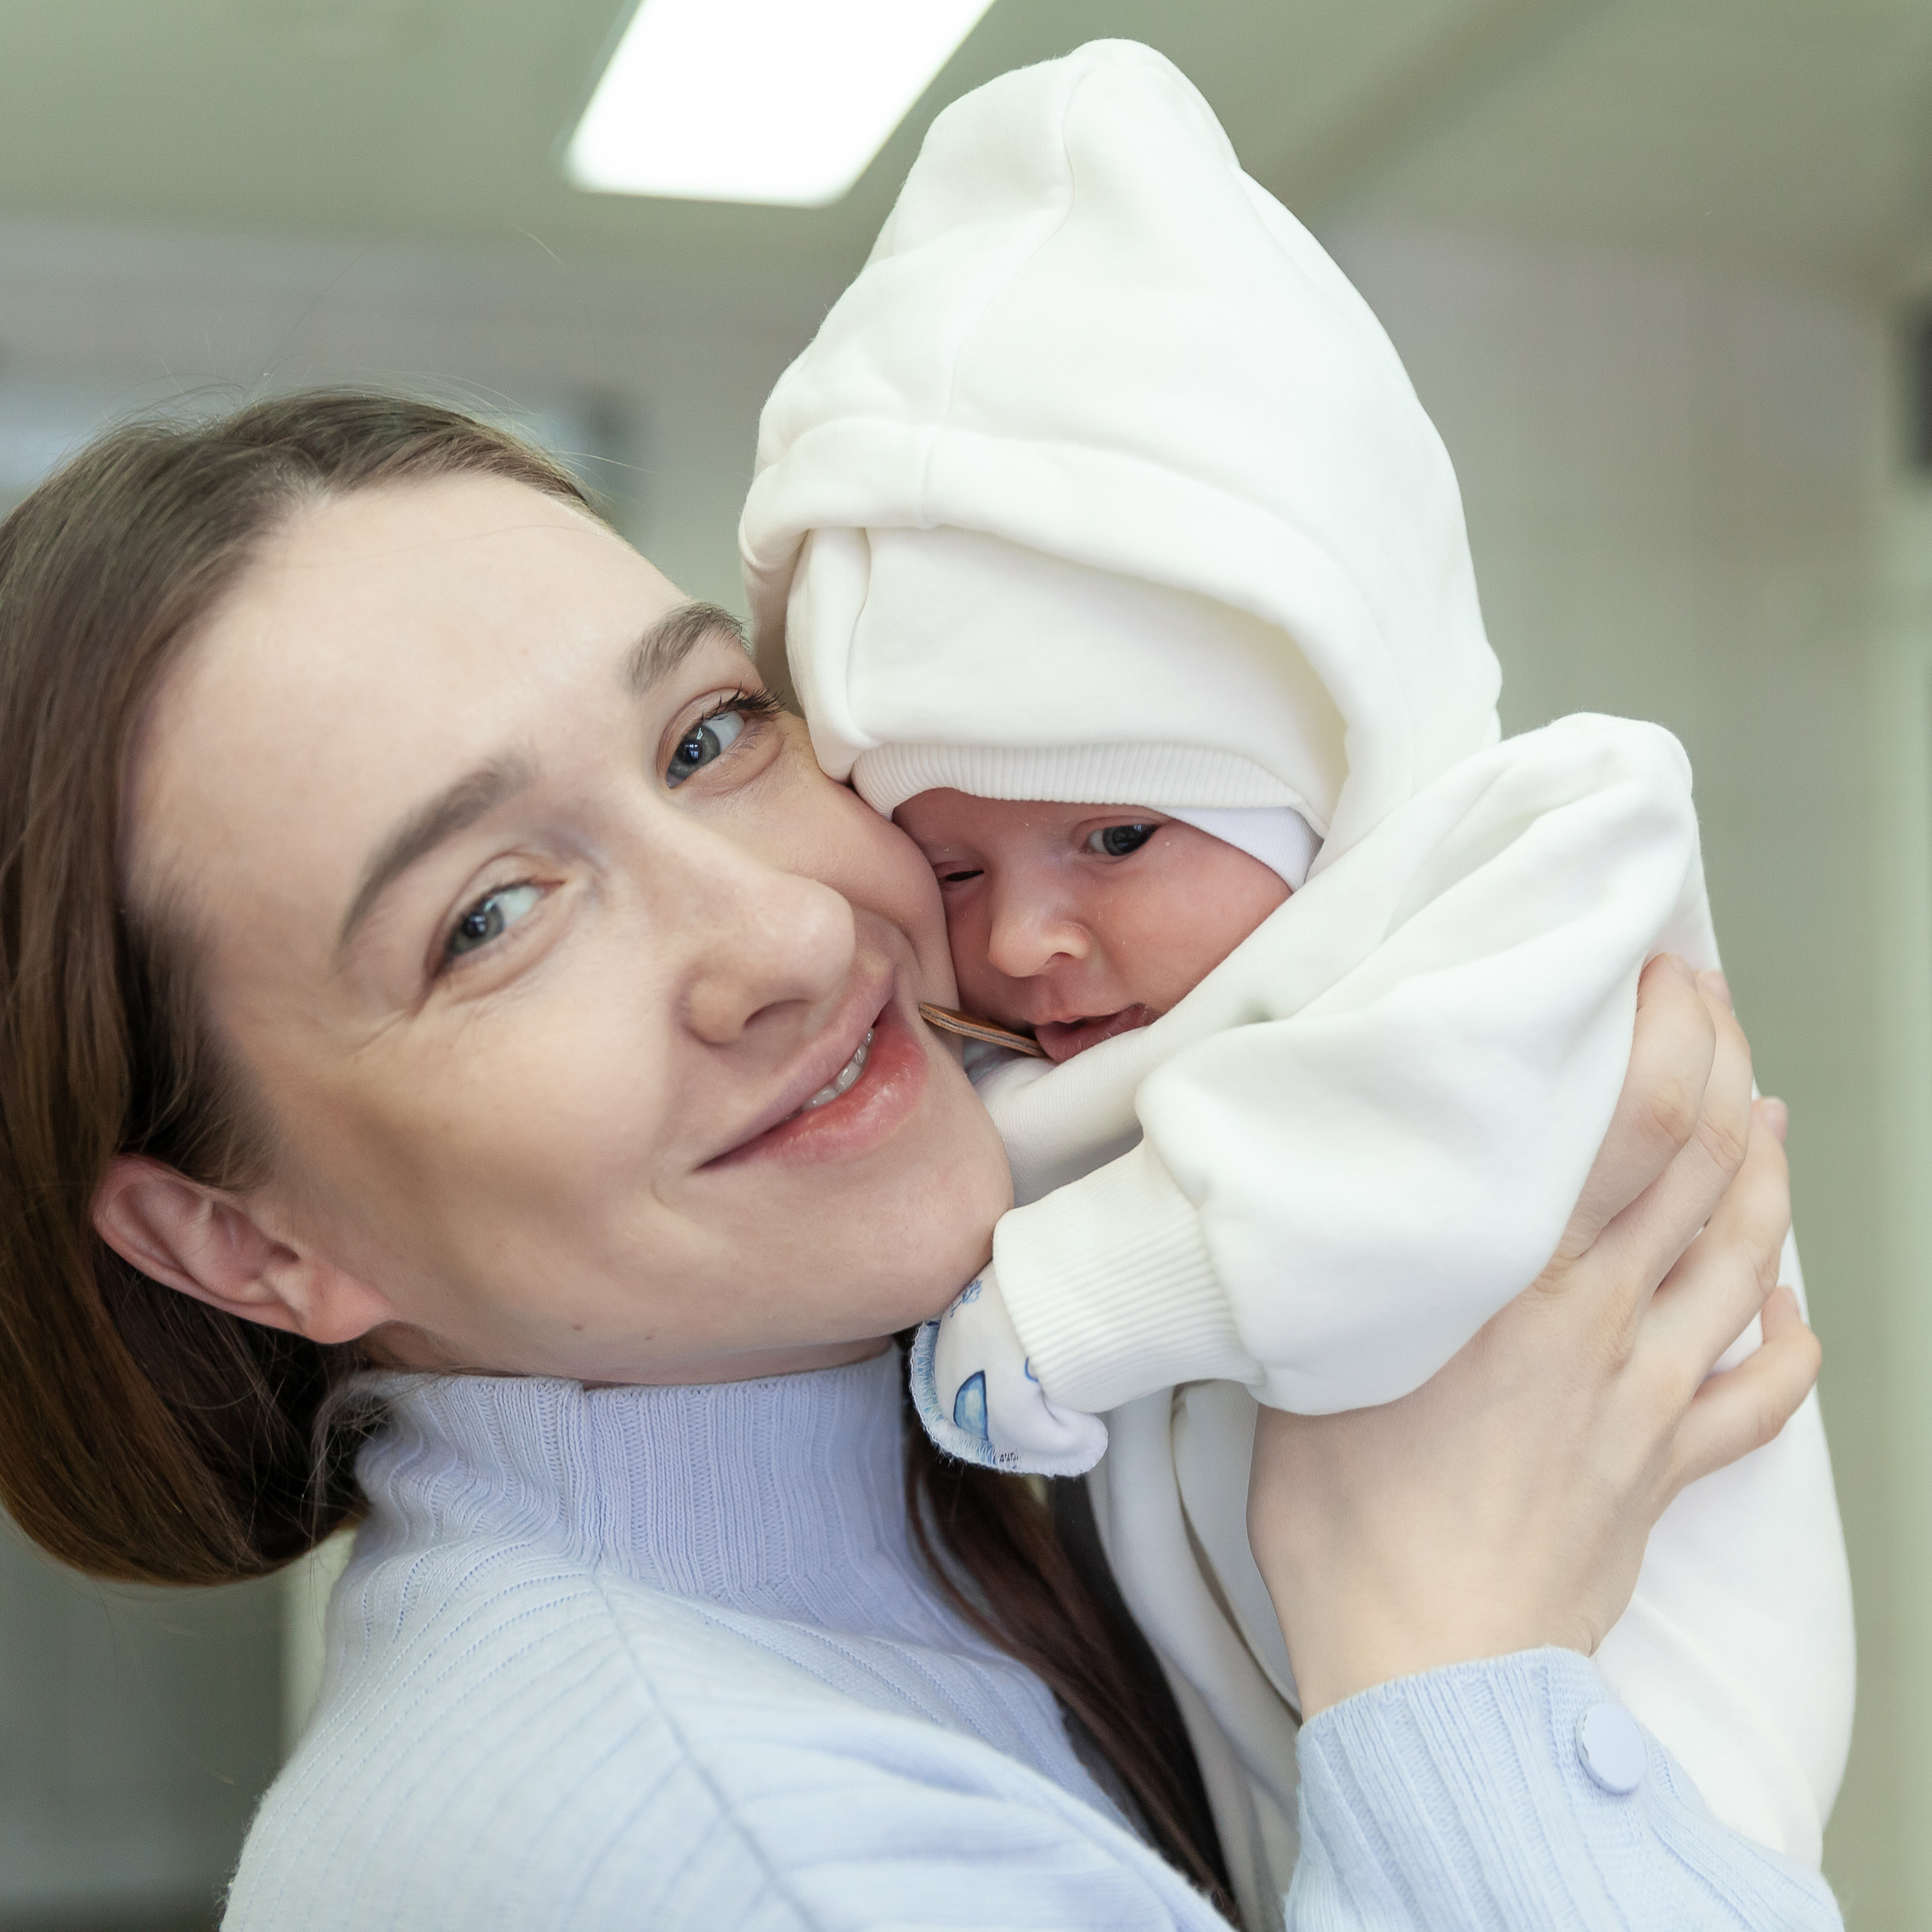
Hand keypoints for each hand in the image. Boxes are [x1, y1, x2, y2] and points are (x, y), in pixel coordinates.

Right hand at [1247, 955, 1820, 1715]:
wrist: (1426, 1668)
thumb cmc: (1349, 1527)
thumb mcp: (1309, 1364)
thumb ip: (1344, 1273)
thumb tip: (1323, 1198)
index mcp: (1520, 1285)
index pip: (1627, 1130)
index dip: (1662, 1039)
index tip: (1654, 974)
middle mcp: (1605, 1324)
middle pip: (1702, 1170)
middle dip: (1719, 1068)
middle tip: (1709, 1004)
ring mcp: (1650, 1397)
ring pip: (1745, 1260)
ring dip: (1765, 1173)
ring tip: (1762, 1109)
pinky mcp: (1667, 1468)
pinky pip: (1759, 1393)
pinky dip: (1786, 1334)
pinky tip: (1780, 1299)